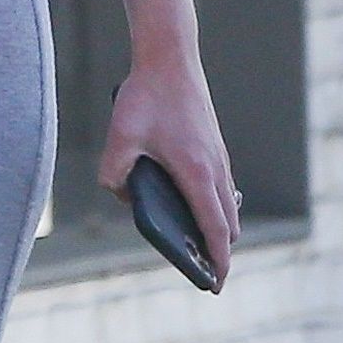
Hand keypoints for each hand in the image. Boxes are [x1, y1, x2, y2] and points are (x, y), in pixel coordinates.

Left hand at [100, 55, 238, 286]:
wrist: (171, 58)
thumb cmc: (145, 98)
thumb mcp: (118, 140)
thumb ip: (113, 176)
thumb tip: (123, 196)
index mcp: (197, 173)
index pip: (214, 229)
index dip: (217, 260)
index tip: (216, 284)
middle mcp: (215, 168)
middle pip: (228, 222)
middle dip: (221, 251)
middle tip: (208, 274)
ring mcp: (219, 156)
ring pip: (229, 204)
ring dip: (221, 228)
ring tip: (202, 247)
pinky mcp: (215, 145)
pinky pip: (222, 186)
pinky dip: (217, 206)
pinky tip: (197, 209)